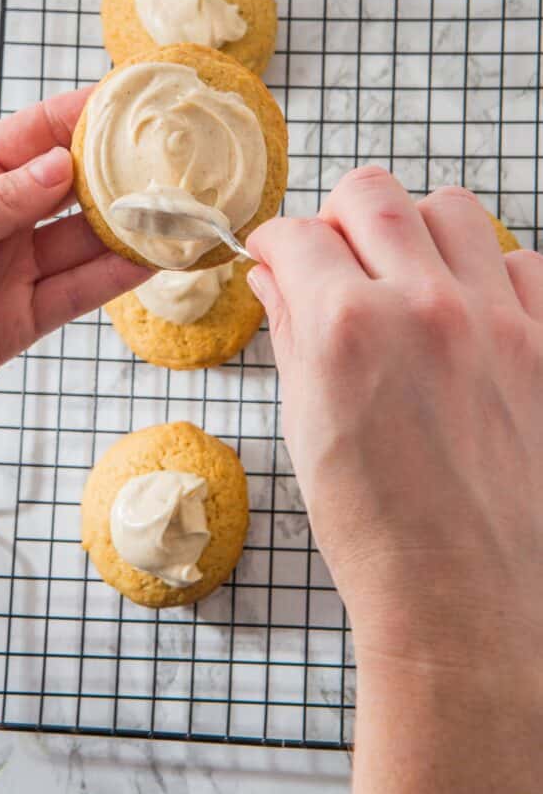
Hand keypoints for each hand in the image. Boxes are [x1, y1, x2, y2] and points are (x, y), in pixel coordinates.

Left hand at [0, 90, 147, 447]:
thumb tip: (59, 166)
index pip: (31, 134)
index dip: (82, 116)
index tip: (132, 102)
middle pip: (68, 187)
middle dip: (118, 174)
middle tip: (171, 162)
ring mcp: (9, 269)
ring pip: (81, 242)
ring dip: (127, 229)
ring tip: (175, 212)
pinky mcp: (19, 318)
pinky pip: (75, 292)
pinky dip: (113, 279)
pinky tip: (148, 260)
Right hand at [248, 167, 542, 793]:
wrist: (466, 600)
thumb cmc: (378, 532)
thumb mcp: (307, 427)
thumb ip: (290, 334)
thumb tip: (275, 281)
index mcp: (346, 328)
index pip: (298, 233)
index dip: (277, 241)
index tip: (278, 254)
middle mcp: (423, 307)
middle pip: (373, 193)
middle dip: (340, 215)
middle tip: (336, 254)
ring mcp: (498, 322)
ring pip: (453, 208)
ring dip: (418, 230)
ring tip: (407, 276)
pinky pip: (525, 262)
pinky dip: (490, 274)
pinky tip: (471, 313)